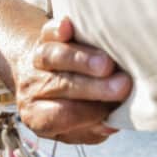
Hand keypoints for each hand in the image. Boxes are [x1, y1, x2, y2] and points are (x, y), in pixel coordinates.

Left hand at [16, 16, 131, 143]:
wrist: (44, 72)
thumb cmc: (70, 104)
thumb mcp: (75, 126)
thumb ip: (90, 128)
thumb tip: (109, 125)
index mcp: (38, 115)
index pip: (61, 117)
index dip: (88, 114)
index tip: (114, 109)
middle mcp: (34, 88)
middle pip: (60, 86)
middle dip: (92, 87)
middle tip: (121, 86)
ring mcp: (37, 60)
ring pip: (52, 58)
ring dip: (80, 60)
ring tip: (106, 64)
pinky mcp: (44, 35)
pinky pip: (48, 31)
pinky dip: (57, 29)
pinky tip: (67, 27)